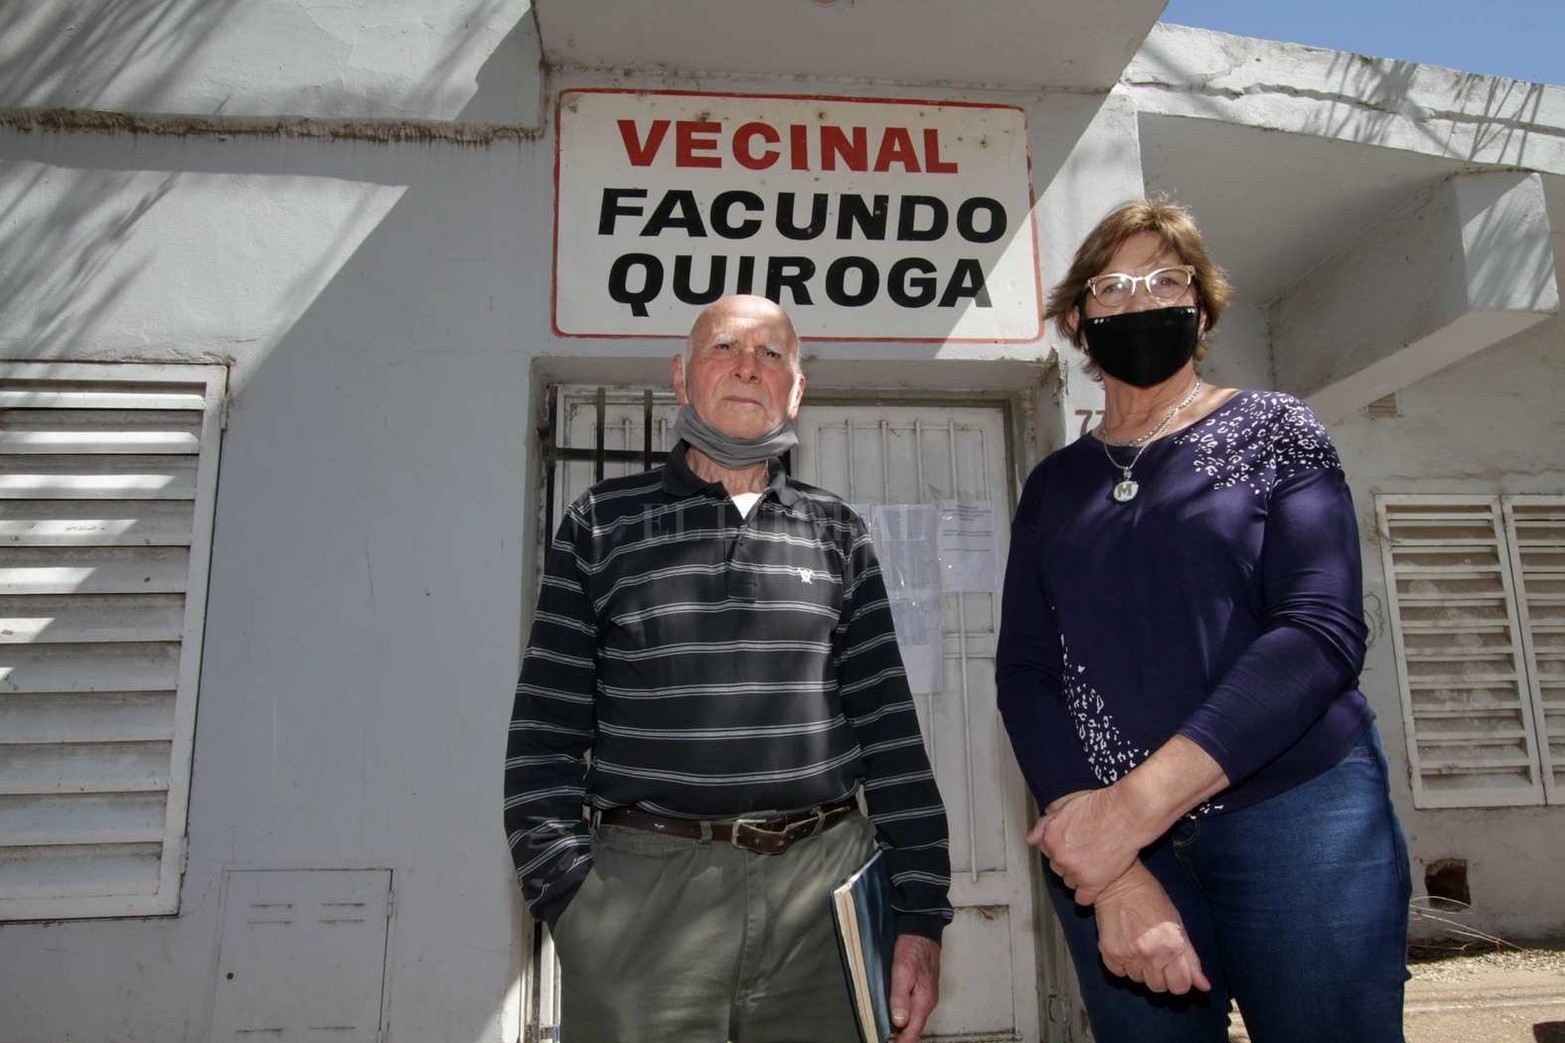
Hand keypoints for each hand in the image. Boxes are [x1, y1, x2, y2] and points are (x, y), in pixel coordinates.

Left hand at [889, 933, 940, 1042]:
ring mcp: (927, 996)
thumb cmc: (913, 949)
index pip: (913, 1031)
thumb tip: (899, 1022)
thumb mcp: (902, 971)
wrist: (923, 931)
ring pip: (915, 1020)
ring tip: (893, 1037)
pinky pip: (916, 1010)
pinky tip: (899, 1020)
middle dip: (903, 1039)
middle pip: (915, 1028)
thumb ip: (900, 997)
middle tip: (889, 1042)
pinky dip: (908, 1019)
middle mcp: (928, 1002)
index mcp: (923, 1001)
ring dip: (905, 1030)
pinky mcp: (924, 989)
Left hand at [1027, 787, 1145, 904]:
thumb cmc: (1100, 807)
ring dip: (1079, 876)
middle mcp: (1059, 856)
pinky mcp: (1093, 883)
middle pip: (1058, 867)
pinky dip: (1088, 893)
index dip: (1062, 846)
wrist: (1126, 815)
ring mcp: (1075, 872)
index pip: (1048, 851)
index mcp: (1050, 838)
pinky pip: (1082, 899)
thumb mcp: (1066, 807)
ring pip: (1069, 882)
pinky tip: (1096, 883)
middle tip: (1087, 852)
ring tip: (1095, 863)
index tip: (1075, 844)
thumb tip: (1031, 839)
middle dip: (1070, 861)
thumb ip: (1045, 825)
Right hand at [1092, 864, 1209, 994]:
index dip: (1180, 981)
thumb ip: (1191, 959)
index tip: (1176, 971)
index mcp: (1171, 946)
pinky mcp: (1108, 953)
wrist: (1119, 882)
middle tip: (1157, 956)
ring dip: (1141, 969)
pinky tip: (1126, 947)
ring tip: (1139, 947)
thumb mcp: (1178, 925)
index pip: (1180, 987)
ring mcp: (1128, 955)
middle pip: (1158, 988)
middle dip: (1161, 976)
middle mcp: (1150, 954)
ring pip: (1138, 980)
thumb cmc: (1152, 899)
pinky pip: (1119, 973)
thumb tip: (1204, 986)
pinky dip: (1123, 965)